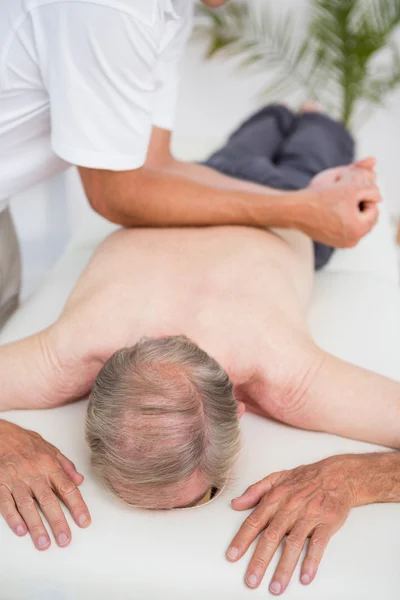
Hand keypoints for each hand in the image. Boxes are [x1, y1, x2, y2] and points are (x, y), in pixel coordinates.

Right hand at [0, 420, 90, 550]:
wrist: (1, 435)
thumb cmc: (26, 443)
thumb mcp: (50, 449)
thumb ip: (66, 466)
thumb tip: (80, 481)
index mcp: (49, 466)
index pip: (67, 488)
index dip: (77, 506)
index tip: (84, 521)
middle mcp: (34, 474)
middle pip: (49, 500)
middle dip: (58, 522)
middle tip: (65, 540)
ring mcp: (16, 480)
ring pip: (27, 506)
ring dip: (36, 526)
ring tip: (44, 543)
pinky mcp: (0, 485)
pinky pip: (6, 504)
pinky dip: (13, 518)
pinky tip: (21, 530)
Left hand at [226, 455, 363, 594]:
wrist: (337, 475)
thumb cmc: (305, 478)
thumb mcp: (276, 478)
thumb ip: (254, 491)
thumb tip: (236, 503)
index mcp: (275, 498)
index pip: (254, 521)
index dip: (242, 539)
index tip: (232, 556)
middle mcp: (290, 508)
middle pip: (272, 537)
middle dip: (260, 560)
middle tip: (251, 580)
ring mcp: (308, 516)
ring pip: (294, 544)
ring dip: (284, 567)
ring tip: (276, 587)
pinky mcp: (326, 523)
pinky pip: (318, 544)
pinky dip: (312, 561)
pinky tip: (305, 576)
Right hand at [300, 157, 380, 247]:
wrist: (296, 210)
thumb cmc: (321, 198)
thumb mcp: (352, 188)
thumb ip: (371, 191)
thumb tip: (377, 198)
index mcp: (359, 229)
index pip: (373, 209)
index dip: (364, 197)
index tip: (348, 192)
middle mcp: (352, 241)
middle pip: (366, 219)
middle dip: (359, 206)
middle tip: (343, 197)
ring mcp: (342, 243)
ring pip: (356, 223)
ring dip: (351, 212)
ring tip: (337, 203)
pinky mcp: (332, 242)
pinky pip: (345, 228)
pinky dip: (342, 219)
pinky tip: (331, 211)